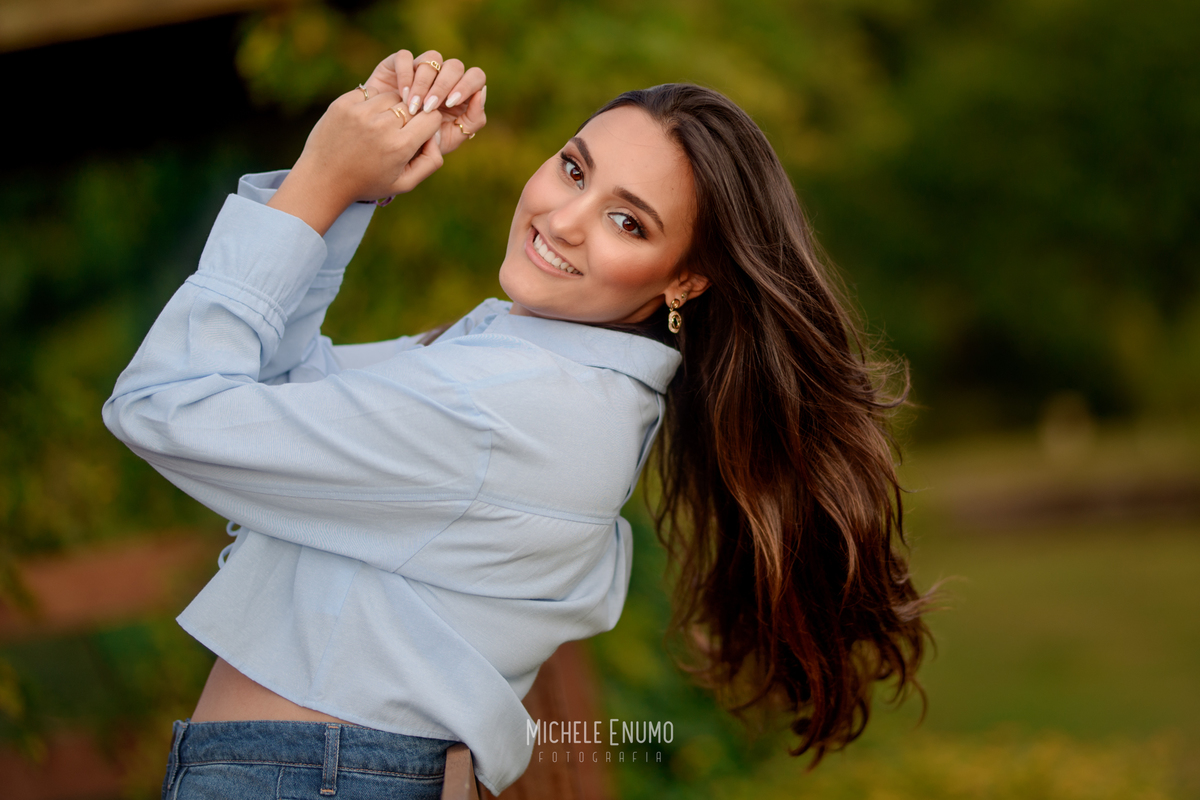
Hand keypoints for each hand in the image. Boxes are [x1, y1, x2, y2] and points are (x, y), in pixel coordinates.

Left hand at [268, 87, 443, 234]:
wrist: (322, 180)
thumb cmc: (367, 183)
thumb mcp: (404, 183)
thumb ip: (430, 162)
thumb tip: (436, 136)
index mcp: (399, 146)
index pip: (431, 118)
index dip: (428, 126)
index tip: (418, 135)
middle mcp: (381, 126)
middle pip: (413, 105)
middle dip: (410, 117)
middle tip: (397, 133)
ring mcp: (360, 112)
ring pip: (392, 96)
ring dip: (391, 107)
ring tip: (380, 127)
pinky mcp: (343, 103)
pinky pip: (370, 93)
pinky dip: (371, 103)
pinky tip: (364, 121)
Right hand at [364, 49, 487, 154]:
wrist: (390, 145)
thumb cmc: (425, 142)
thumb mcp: (452, 138)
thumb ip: (474, 120)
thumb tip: (480, 94)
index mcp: (461, 91)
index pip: (476, 76)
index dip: (466, 86)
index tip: (449, 104)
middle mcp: (444, 76)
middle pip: (455, 66)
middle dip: (442, 87)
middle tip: (429, 108)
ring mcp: (422, 68)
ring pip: (432, 58)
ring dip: (423, 83)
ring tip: (413, 107)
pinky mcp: (398, 65)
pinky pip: (405, 57)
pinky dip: (405, 74)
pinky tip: (402, 96)